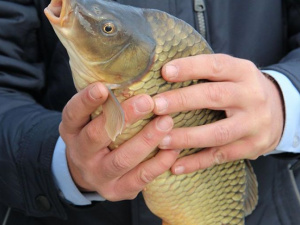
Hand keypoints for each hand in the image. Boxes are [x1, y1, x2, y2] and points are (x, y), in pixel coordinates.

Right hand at [59, 82, 178, 200]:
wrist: (89, 172)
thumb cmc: (96, 136)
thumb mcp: (90, 119)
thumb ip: (104, 103)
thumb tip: (133, 73)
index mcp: (72, 130)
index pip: (73, 113)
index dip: (86, 101)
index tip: (102, 87)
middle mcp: (81, 154)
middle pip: (98, 136)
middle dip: (124, 118)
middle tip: (148, 101)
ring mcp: (98, 175)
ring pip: (122, 160)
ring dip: (146, 140)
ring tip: (167, 122)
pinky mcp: (116, 191)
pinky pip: (139, 179)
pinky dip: (158, 164)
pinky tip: (173, 149)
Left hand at [153, 54, 283, 173]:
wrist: (280, 112)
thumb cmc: (242, 90)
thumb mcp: (233, 74)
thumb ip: (207, 74)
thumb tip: (166, 74)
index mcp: (244, 72)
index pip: (216, 66)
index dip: (190, 68)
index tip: (165, 72)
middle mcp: (252, 96)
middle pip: (215, 97)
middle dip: (182, 101)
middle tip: (156, 106)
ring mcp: (254, 124)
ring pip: (217, 133)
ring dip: (186, 138)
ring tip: (161, 141)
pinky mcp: (252, 146)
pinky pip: (220, 156)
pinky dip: (196, 162)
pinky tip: (176, 166)